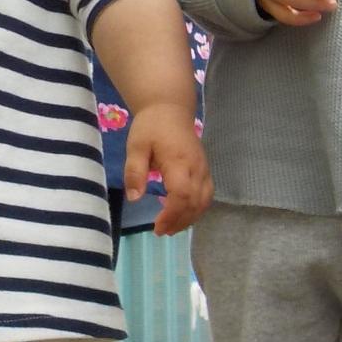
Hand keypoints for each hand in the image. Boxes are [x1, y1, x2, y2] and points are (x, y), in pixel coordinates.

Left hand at [123, 103, 210, 235]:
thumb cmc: (151, 127)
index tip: (157, 226)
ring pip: (204, 201)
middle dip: (179, 221)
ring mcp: (204, 169)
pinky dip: (196, 209)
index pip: (182, 194)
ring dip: (190, 218)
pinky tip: (183, 215)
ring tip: (172, 228)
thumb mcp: (136, 146)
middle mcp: (196, 168)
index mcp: (178, 162)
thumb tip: (134, 198)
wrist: (171, 109)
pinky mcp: (205, 171)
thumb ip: (135, 172)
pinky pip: (206, 195)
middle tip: (161, 232)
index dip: (172, 214)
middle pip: (195, 203)